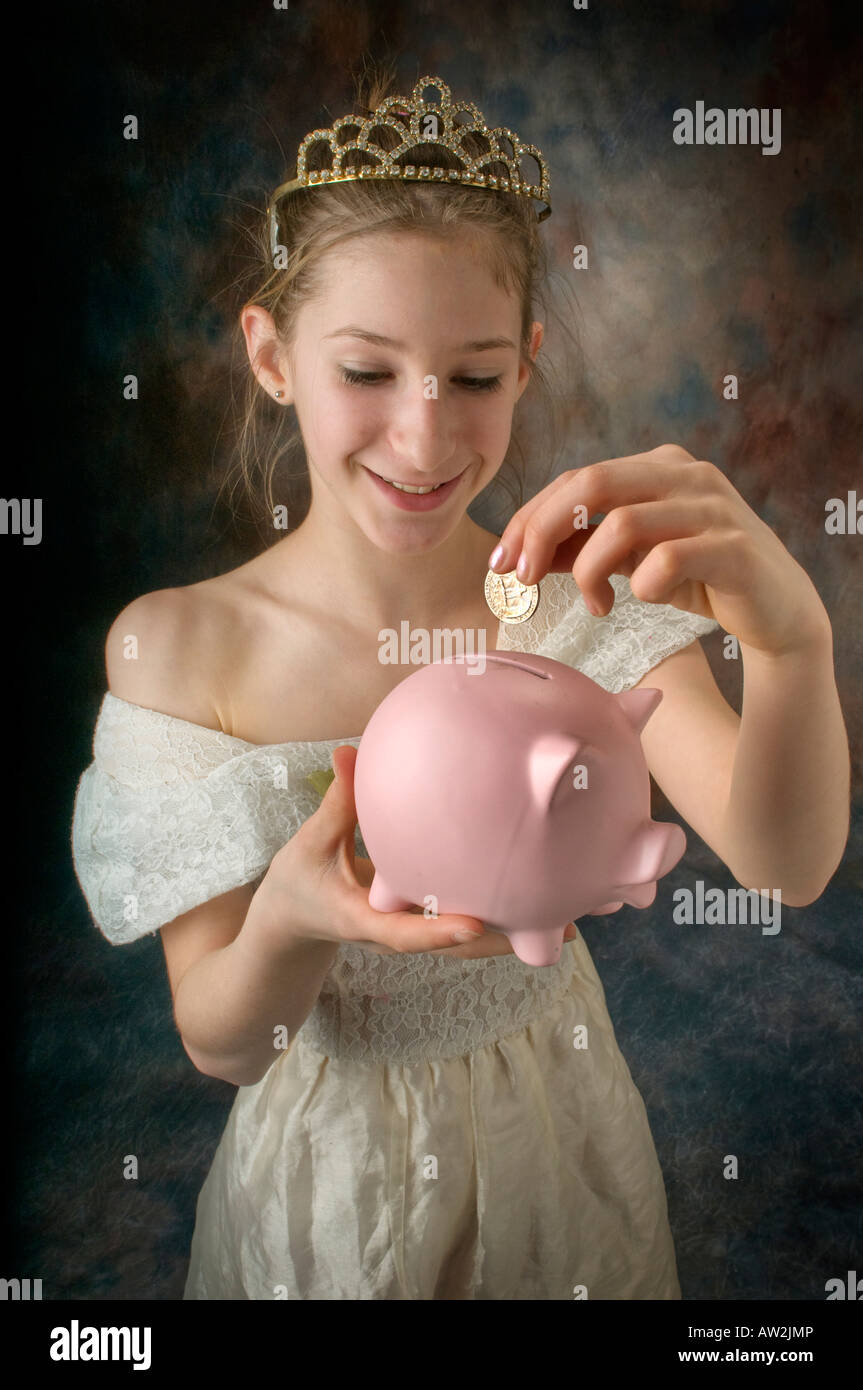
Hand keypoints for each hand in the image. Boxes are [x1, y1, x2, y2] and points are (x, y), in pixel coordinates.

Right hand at [263, 746, 577, 959]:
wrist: (293, 925)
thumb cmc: (298, 884)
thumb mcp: (309, 845)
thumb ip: (336, 804)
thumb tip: (347, 753)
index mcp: (366, 922)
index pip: (408, 934)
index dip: (441, 932)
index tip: (476, 925)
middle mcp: (400, 933)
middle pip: (461, 944)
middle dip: (510, 940)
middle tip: (564, 927)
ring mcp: (416, 931)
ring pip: (475, 938)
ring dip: (521, 930)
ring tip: (577, 916)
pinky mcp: (426, 921)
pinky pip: (469, 920)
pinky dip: (504, 912)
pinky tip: (541, 894)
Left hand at [488, 444, 830, 656]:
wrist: (778, 612)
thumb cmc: (700, 579)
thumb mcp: (633, 560)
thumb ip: (583, 549)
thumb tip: (520, 554)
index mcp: (658, 466)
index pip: (577, 479)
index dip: (530, 517)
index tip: (500, 562)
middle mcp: (686, 475)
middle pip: (592, 483)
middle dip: (543, 530)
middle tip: (520, 577)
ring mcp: (714, 507)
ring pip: (624, 522)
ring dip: (589, 569)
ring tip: (594, 603)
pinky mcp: (734, 548)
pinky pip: (669, 558)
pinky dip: (643, 585)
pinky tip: (645, 600)